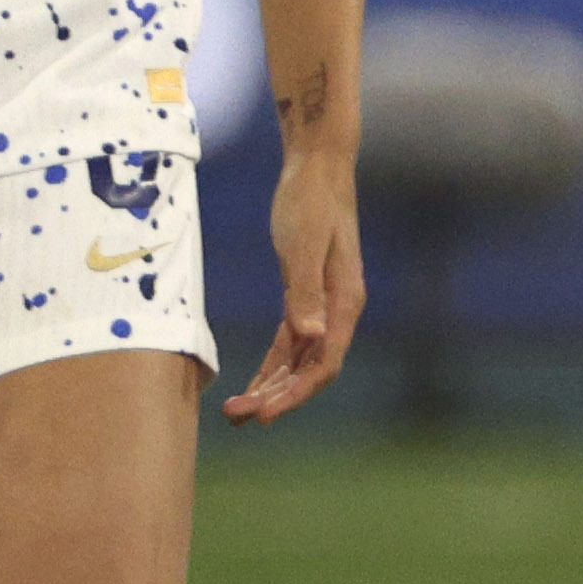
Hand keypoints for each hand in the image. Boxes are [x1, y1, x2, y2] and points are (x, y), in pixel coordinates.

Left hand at [221, 167, 365, 424]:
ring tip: (238, 411)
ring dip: (272, 385)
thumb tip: (313, 337)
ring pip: (300, 359)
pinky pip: (291, 342)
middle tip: (239, 418)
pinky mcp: (306, 294)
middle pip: (311, 368)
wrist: (317, 166)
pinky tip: (253, 382)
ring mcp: (324, 304)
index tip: (264, 415)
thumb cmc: (309, 201)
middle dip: (278, 397)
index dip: (295, 393)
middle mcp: (338, 309)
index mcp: (344, 301)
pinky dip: (272, 364)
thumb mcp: (303, 245)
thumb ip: (306, 292)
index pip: (324, 363)